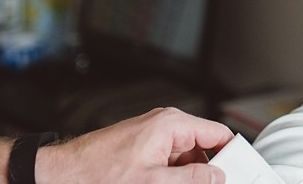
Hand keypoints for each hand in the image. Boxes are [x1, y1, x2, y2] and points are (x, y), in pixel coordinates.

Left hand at [35, 107, 233, 182]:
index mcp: (171, 124)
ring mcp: (153, 136)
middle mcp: (164, 124)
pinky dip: (171, 176)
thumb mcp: (154, 181)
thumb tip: (217, 177)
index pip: (218, 133)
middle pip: (203, 147)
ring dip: (187, 176)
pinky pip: (168, 162)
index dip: (231, 155)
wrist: (64, 175)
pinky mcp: (143, 148)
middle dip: (206, 171)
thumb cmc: (99, 173)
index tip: (238, 173)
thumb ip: (192, 179)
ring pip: (185, 158)